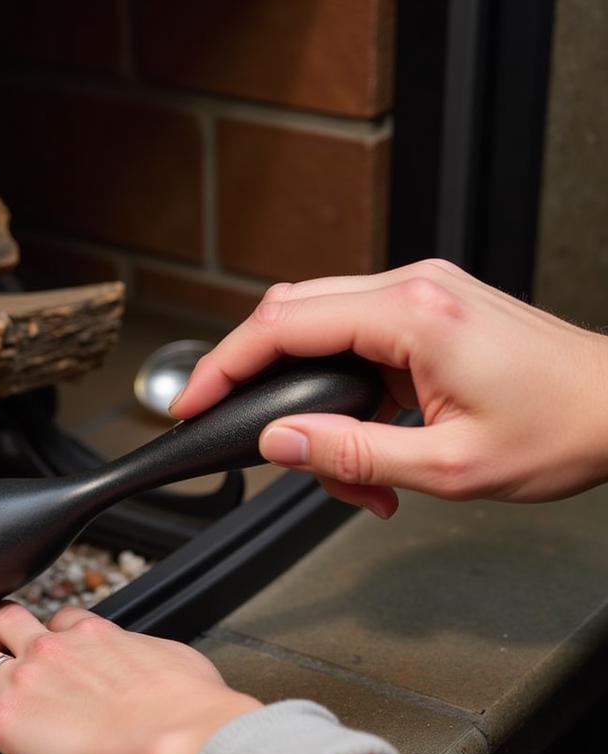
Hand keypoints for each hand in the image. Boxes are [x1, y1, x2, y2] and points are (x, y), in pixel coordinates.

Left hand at [0, 602, 259, 753]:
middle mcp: (51, 649)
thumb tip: (160, 667)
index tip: (36, 637)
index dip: (42, 630)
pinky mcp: (5, 719)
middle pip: (1, 624)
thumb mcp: (177, 662)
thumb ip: (152, 659)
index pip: (57, 620)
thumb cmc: (187, 704)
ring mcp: (23, 680)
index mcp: (94, 633)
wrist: (174, 733)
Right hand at [171, 259, 607, 516]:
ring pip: (317, 322)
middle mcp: (412, 287)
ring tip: (332, 462)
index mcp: (413, 315)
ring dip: (302, 389)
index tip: (193, 400)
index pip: (283, 325)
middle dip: (250, 372)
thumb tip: (279, 443)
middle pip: (288, 311)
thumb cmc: (560, 429)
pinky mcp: (428, 307)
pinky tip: (359, 434)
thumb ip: (352, 455)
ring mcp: (420, 291)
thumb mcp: (449, 466)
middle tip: (228, 420)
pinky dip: (336, 383)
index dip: (224, 366)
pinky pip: (353, 332)